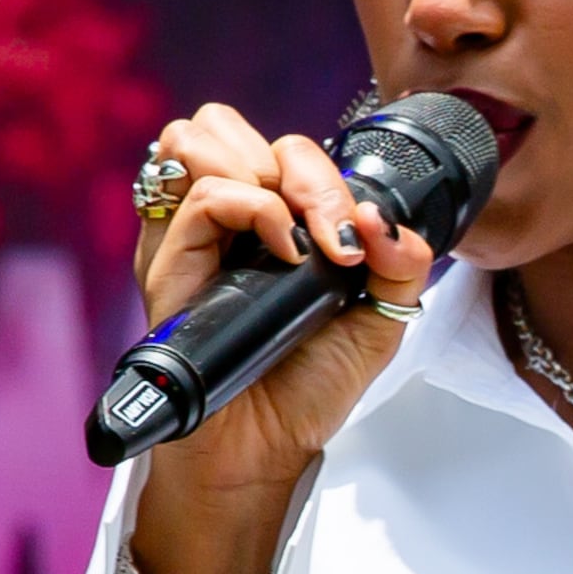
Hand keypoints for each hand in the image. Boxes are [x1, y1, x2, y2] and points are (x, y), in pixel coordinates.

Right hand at [128, 102, 443, 573]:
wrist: (268, 447)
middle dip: (301, 166)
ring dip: (269, 175)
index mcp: (268, 220)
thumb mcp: (380, 318)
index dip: (327, 177)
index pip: (282, 149)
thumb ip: (402, 262)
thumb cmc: (308, 385)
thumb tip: (388, 220)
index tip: (363, 241)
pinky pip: (202, 197)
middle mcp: (223, 219)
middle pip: (232, 126)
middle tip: (331, 231)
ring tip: (299, 237)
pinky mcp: (170, 263)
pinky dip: (255, 209)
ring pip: (199, 139)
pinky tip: (286, 255)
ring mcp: (191, 236)